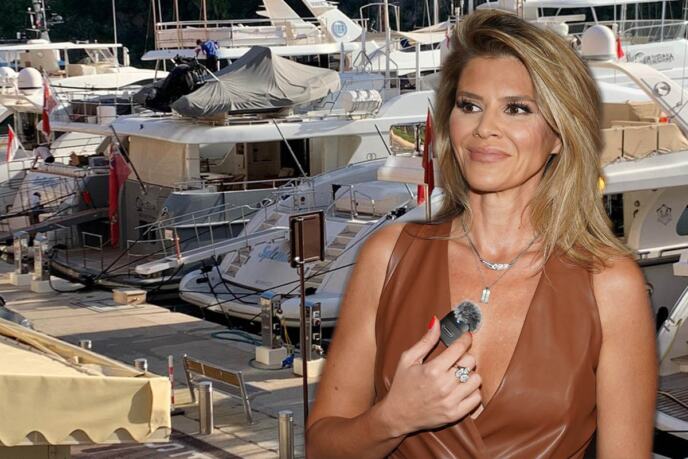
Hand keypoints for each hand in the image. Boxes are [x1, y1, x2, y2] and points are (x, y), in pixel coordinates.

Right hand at [379, 317, 481, 435]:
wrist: (397, 414)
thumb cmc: (402, 385)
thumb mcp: (408, 359)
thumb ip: (425, 341)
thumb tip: (436, 322)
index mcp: (432, 369)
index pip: (459, 348)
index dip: (465, 339)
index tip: (467, 336)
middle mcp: (444, 385)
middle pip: (470, 362)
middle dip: (465, 357)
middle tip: (456, 360)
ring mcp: (451, 401)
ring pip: (476, 380)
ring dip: (470, 375)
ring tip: (458, 376)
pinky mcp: (455, 414)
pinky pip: (477, 398)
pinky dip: (472, 392)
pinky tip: (461, 389)